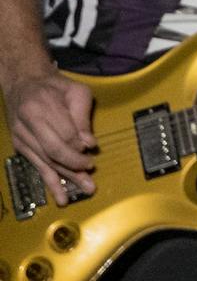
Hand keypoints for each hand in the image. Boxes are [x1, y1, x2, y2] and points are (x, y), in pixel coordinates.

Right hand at [4, 70, 95, 204]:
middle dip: (74, 164)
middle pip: (54, 150)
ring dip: (66, 177)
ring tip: (85, 189)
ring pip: (47, 162)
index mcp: (42, 106)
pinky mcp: (21, 148)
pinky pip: (38, 167)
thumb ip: (83, 116)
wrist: (24, 83)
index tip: (92, 151)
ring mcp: (22, 138)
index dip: (79, 144)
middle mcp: (28, 124)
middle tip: (90, 171)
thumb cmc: (55, 86)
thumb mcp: (76, 91)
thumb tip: (89, 144)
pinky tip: (61, 196)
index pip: (65, 132)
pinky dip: (50, 182)